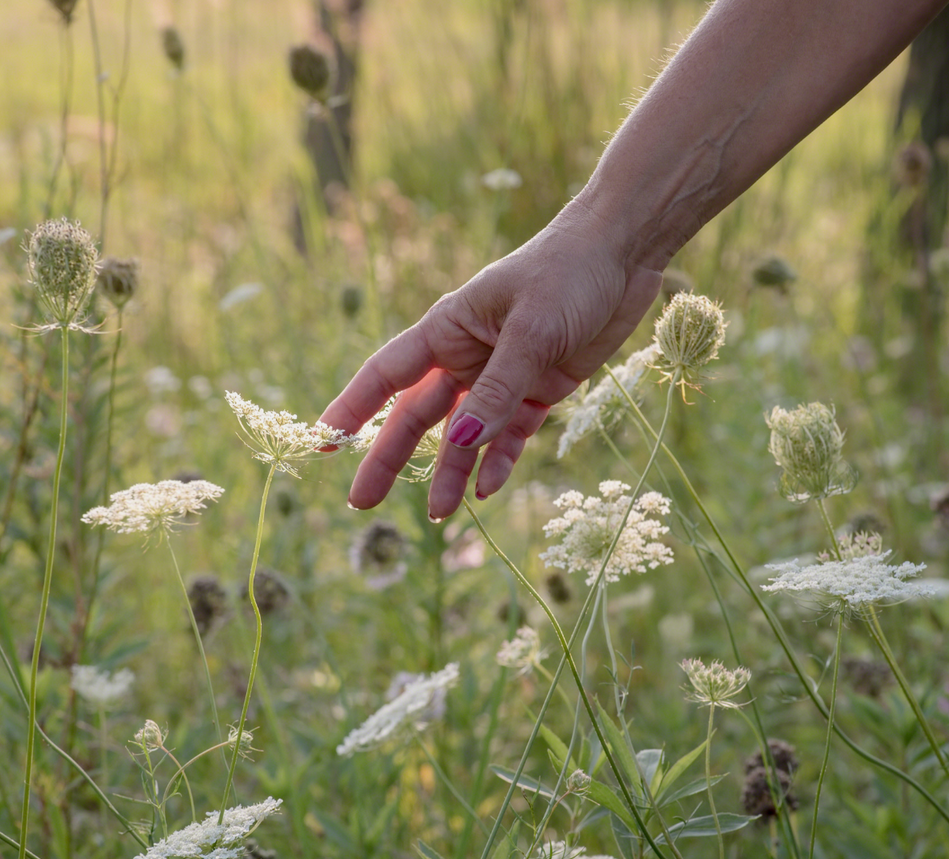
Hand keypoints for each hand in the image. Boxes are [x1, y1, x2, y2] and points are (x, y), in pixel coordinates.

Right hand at [317, 199, 663, 518]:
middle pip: (420, 415)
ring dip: (452, 472)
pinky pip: (512, 434)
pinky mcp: (541, 390)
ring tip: (439, 515)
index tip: (324, 441)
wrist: (624, 254)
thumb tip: (460, 445)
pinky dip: (500, 461)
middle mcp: (468, 356)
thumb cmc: (567, 271)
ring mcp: (504, 376)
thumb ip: (498, 389)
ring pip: (467, 434)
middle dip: (392, 457)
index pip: (387, 374)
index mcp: (448, 328)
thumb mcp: (532, 330)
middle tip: (363, 502)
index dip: (353, 408)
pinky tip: (487, 490)